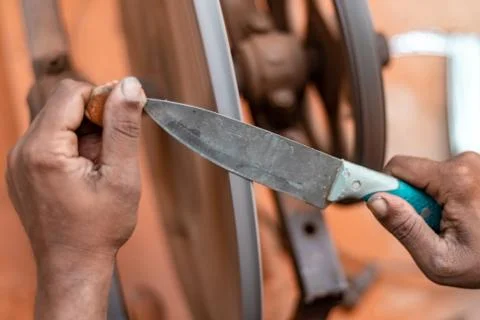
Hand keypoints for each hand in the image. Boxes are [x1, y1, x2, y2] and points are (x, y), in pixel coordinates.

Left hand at [5, 77, 145, 318]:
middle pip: (62, 105)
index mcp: (43, 150)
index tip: (123, 122)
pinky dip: (73, 146)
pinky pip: (50, 140)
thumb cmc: (98, 229)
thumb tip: (129, 85)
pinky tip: (86, 171)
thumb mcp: (121, 176)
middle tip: (114, 150)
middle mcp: (22, 151)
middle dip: (94, 118)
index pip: (71, 93)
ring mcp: (18, 162)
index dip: (103, 99)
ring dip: (85, 133)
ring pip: (57, 121)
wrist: (72, 267)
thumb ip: (124, 128)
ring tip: (100, 166)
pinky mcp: (23, 171)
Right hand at [367, 152, 479, 287]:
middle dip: (414, 200)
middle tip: (433, 227)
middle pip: (413, 173)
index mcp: (457, 179)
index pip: (397, 167)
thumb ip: (404, 228)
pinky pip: (443, 179)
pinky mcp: (476, 171)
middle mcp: (467, 163)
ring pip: (427, 177)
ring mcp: (475, 165)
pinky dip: (445, 199)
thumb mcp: (438, 258)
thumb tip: (376, 201)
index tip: (389, 208)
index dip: (388, 190)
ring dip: (430, 201)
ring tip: (452, 225)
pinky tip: (462, 218)